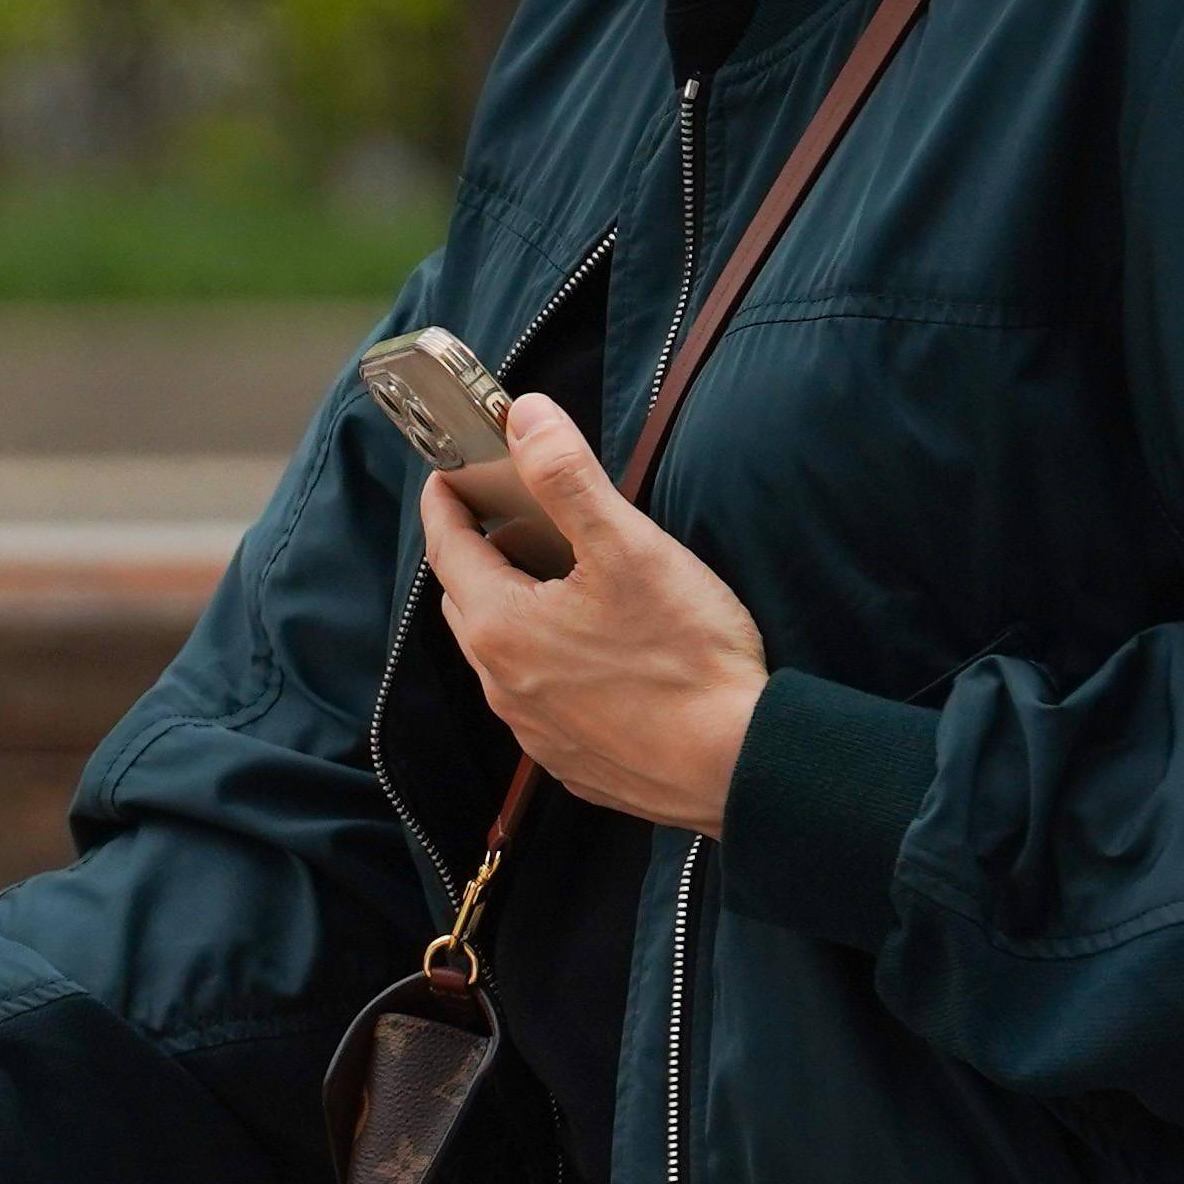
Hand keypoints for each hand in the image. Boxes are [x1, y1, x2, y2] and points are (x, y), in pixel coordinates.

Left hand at [419, 393, 766, 834]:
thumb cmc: (685, 659)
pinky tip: (594, 655)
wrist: (736, 765)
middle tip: (513, 523)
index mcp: (502, 626)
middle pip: (468, 602)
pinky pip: (538, 700)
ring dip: (516, 613)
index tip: (449, 475)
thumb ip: (568, 479)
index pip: (448, 548)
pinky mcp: (571, 758)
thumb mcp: (628, 547)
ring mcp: (533, 728)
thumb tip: (525, 418)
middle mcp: (502, 683)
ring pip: (502, 654)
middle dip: (479, 557)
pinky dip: (548, 665)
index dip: (446, 503)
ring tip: (561, 584)